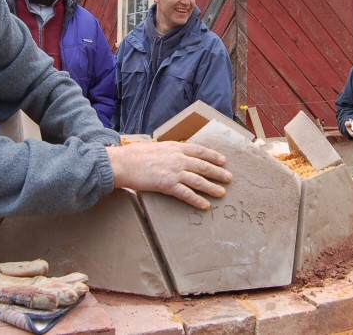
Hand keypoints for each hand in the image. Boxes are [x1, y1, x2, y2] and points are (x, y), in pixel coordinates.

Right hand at [107, 141, 231, 209]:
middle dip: (218, 172)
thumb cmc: (135, 155)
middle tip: (229, 178)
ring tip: (222, 192)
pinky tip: (205, 205)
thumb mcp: (155, 147)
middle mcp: (178, 158)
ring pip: (198, 180)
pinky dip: (197, 200)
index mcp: (175, 147)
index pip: (199, 150)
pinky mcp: (167, 185)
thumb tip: (175, 154)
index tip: (223, 160)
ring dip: (212, 187)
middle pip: (203, 166)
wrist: (123, 163)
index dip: (213, 155)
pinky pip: (186, 194)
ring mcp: (174, 172)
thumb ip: (168, 151)